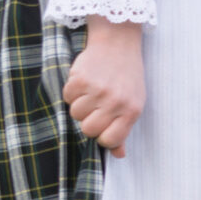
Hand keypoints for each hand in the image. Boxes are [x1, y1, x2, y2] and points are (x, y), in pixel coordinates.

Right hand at [64, 17, 145, 155]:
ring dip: (79, 104)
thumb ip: (124, 130)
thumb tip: (119, 155)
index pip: (108, 140)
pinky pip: (66, 97)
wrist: (118, 44)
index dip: (101, 136)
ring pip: (75, 114)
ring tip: (92, 91)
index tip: (103, 125)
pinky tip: (84, 81)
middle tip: (96, 105)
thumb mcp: (133, 103)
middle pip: (88, 129)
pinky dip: (71, 91)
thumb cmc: (126, 77)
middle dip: (88, 120)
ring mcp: (98, 90)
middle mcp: (116, 102)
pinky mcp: (81, 79)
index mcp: (132, 110)